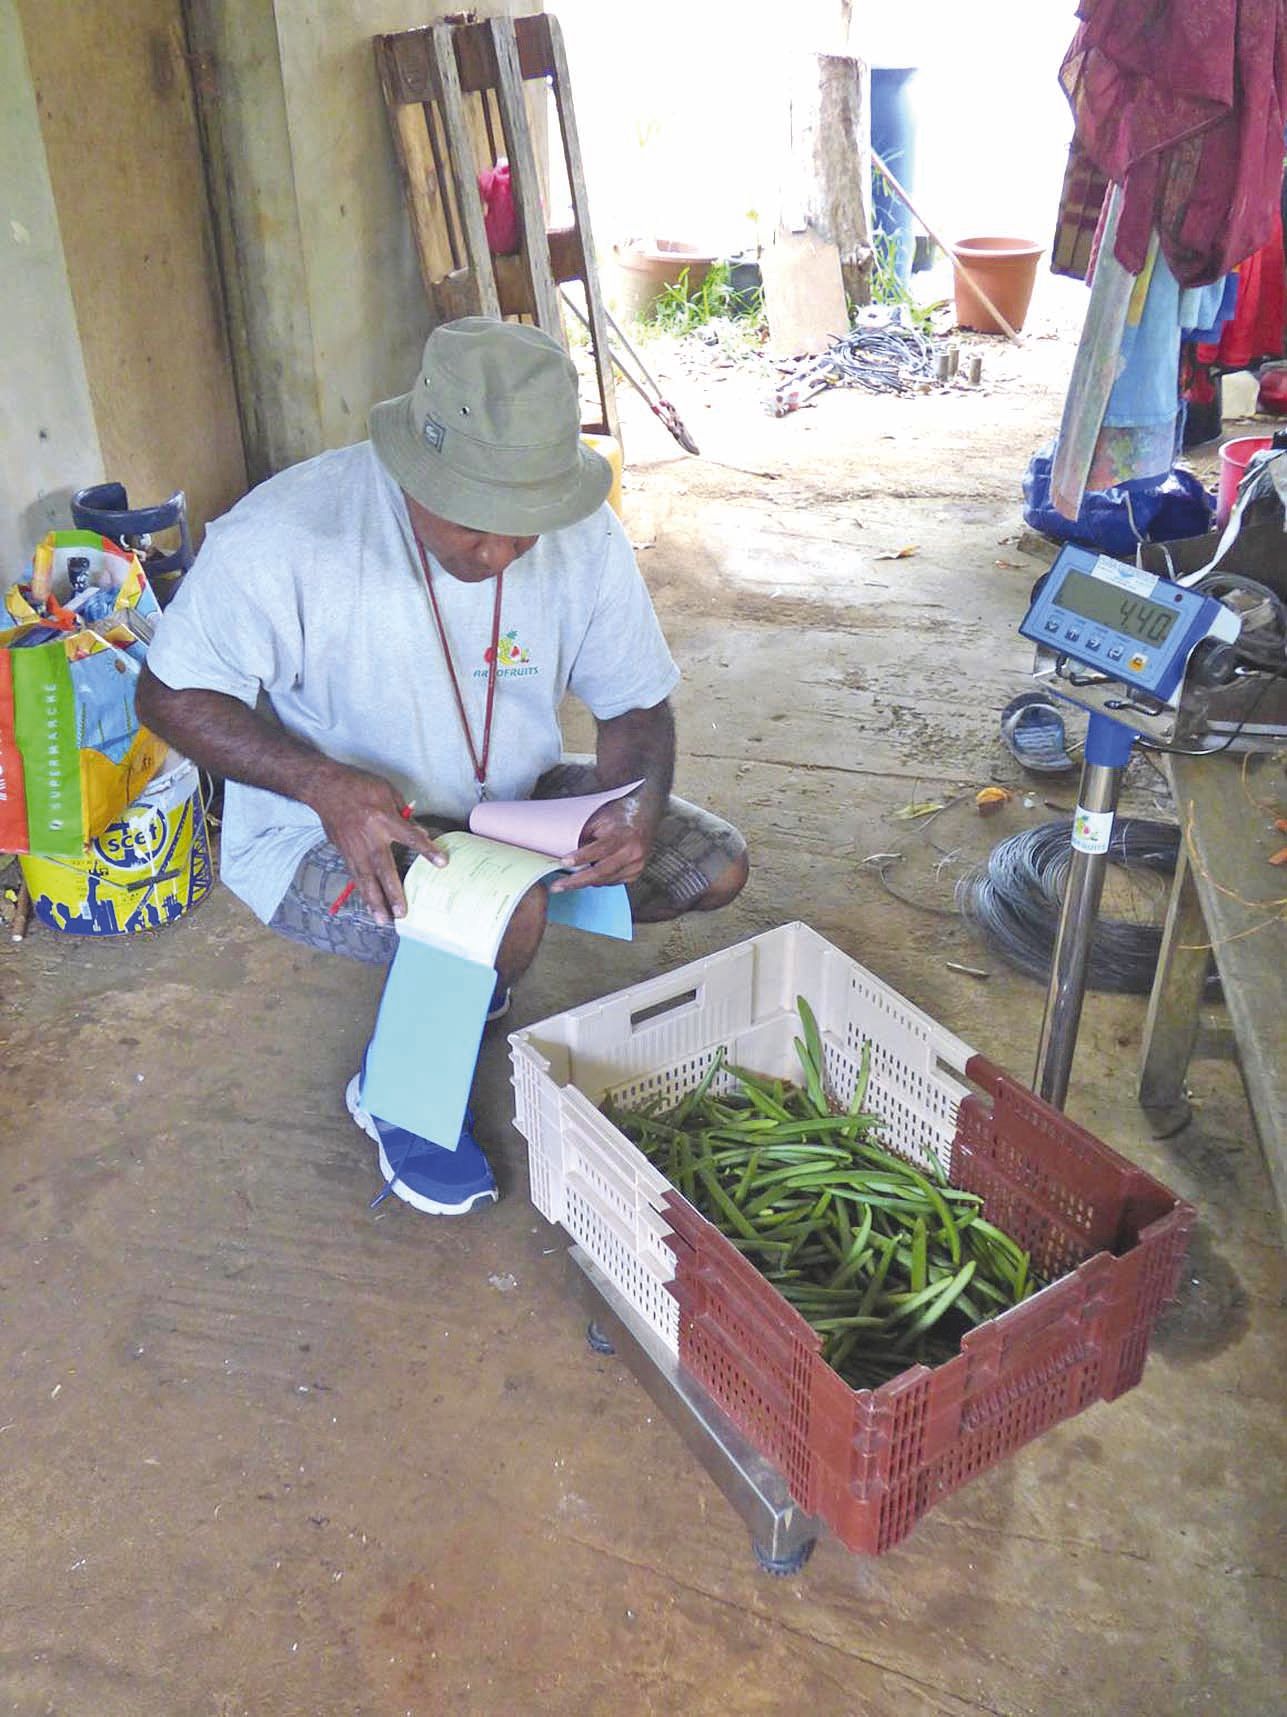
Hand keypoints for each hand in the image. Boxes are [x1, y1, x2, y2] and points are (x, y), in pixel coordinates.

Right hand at [307, 762, 445, 924]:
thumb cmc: (359, 786)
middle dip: (393, 892)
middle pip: (384, 869)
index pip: (411, 837)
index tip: (442, 863)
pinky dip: (362, 892)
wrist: (325, 788)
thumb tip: (421, 834)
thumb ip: (404, 816)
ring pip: (366, 879)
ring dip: (374, 901)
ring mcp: (354, 848)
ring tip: (383, 920)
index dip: (427, 850)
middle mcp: (369, 838)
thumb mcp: (387, 792)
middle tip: (402, 913)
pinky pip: (355, 876)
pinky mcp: (344, 852)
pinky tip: (369, 906)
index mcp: (383, 819)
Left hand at [549, 795, 652, 893]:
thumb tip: (567, 855)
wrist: (645, 815)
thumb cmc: (619, 815)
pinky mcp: (635, 873)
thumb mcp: (599, 819)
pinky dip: (599, 879)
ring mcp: (636, 865)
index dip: (581, 857)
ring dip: (586, 880)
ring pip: (604, 881)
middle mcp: (632, 852)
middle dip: (576, 881)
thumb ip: (585, 837)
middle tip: (557, 886)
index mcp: (623, 836)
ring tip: (568, 880)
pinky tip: (590, 874)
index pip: (600, 850)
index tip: (563, 863)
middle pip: (601, 872)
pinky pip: (612, 882)